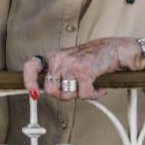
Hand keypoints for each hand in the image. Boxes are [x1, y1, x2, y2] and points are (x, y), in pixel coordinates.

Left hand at [22, 37, 144, 100]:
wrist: (115, 49)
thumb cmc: (93, 57)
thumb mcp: (70, 62)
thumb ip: (57, 74)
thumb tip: (41, 90)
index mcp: (54, 57)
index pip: (32, 66)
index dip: (29, 81)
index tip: (32, 92)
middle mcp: (60, 60)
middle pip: (50, 90)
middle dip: (63, 95)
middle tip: (74, 90)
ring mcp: (72, 66)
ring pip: (68, 95)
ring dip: (81, 94)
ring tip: (88, 85)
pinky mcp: (85, 72)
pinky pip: (85, 95)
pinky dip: (94, 94)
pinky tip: (98, 86)